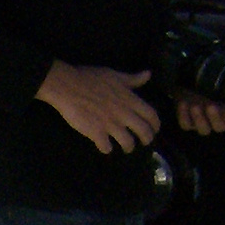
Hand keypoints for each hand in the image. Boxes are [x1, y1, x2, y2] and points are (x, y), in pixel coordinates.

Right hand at [36, 60, 158, 153]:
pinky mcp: (96, 133)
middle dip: (147, 139)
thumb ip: (132, 79)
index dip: (156, 124)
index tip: (155, 129)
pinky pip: (106, 147)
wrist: (68, 86)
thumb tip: (149, 74)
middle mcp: (123, 114)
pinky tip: (105, 147)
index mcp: (129, 99)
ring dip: (128, 147)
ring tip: (126, 147)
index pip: (151, 115)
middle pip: (143, 132)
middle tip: (144, 142)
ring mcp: (110, 125)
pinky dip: (107, 149)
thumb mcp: (115, 75)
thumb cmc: (90, 78)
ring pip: (128, 142)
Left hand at [174, 73, 224, 132]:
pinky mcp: (187, 120)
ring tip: (195, 104)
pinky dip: (184, 116)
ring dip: (199, 119)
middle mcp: (216, 119)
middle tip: (210, 105)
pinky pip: (186, 125)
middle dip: (215, 118)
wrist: (190, 75)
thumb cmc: (214, 78)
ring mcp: (201, 121)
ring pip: (203, 130)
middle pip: (219, 128)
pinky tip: (183, 103)